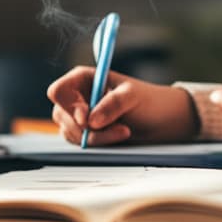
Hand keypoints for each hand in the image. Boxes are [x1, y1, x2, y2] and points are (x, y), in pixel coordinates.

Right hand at [47, 67, 197, 145]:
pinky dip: (98, 144)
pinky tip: (118, 137)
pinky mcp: (87, 134)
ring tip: (123, 132)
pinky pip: (79, 143)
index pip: (58, 90)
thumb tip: (90, 121)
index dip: (68, 105)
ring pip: (70, 132)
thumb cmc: (148, 100)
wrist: (162, 121)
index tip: (85, 117)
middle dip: (87, 127)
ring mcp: (80, 116)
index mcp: (83, 78)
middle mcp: (77, 96)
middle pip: (61, 115)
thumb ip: (112, 104)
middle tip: (117, 129)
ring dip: (96, 138)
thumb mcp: (133, 96)